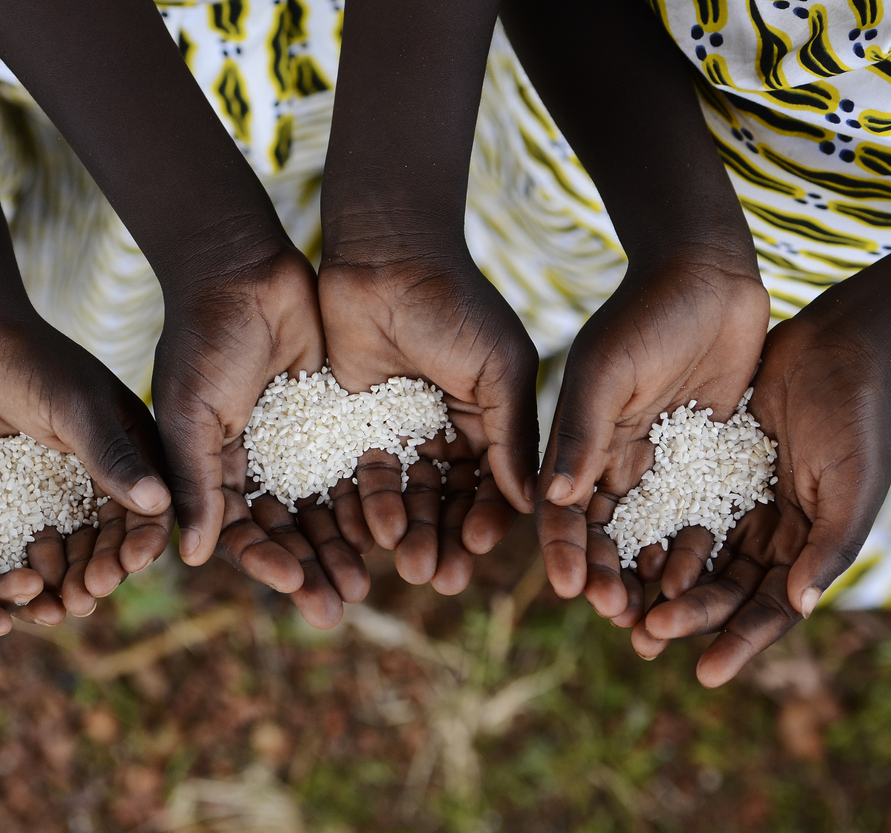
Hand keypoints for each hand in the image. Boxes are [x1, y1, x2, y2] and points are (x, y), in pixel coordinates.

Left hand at [0, 309, 173, 617]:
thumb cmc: (31, 363)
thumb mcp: (76, 409)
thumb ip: (113, 456)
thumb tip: (160, 504)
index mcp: (134, 448)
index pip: (151, 507)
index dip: (143, 543)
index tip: (127, 569)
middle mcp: (105, 472)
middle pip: (113, 538)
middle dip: (104, 571)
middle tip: (85, 599)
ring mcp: (64, 485)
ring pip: (76, 548)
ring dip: (70, 579)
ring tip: (54, 609)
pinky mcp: (24, 495)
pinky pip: (36, 542)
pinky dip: (34, 569)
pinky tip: (22, 591)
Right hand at [153, 248, 372, 627]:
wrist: (246, 270)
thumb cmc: (204, 339)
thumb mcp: (190, 414)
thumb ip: (194, 480)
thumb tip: (192, 556)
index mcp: (213, 469)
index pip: (240, 531)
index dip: (265, 562)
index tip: (293, 587)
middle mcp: (256, 464)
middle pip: (287, 530)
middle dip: (312, 567)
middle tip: (340, 607)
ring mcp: (297, 443)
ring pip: (325, 508)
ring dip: (343, 545)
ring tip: (372, 581)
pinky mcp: (335, 419)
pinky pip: (354, 469)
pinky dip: (369, 500)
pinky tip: (392, 528)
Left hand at [318, 249, 538, 594]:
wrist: (383, 258)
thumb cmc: (454, 305)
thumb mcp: (499, 369)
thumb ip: (512, 435)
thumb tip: (531, 503)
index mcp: (493, 418)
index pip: (495, 484)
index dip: (489, 518)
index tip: (481, 550)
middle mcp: (451, 430)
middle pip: (451, 500)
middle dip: (448, 538)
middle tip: (441, 578)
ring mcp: (404, 429)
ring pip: (409, 495)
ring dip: (411, 530)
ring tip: (408, 563)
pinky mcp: (359, 424)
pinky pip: (365, 475)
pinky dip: (369, 505)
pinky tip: (370, 532)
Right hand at [536, 249, 769, 621]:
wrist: (710, 274)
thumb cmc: (648, 313)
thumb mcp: (606, 371)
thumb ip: (581, 433)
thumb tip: (551, 500)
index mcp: (577, 438)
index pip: (561, 508)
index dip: (563, 552)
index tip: (573, 591)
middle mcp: (611, 455)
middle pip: (602, 532)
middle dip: (606, 577)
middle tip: (621, 619)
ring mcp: (658, 457)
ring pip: (647, 531)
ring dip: (649, 574)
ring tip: (660, 616)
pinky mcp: (702, 454)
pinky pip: (694, 511)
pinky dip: (693, 547)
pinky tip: (704, 580)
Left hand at [630, 315, 890, 685]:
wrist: (834, 349)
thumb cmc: (855, 420)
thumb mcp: (851, 486)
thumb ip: (829, 546)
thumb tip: (799, 606)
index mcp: (806, 549)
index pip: (767, 609)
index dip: (738, 642)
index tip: (703, 673)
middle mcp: (766, 534)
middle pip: (719, 589)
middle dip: (683, 617)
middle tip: (642, 639)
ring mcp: (732, 502)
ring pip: (688, 555)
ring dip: (654, 583)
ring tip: (617, 606)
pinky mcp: (703, 468)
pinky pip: (669, 507)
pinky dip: (647, 532)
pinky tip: (616, 549)